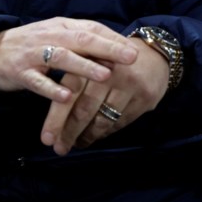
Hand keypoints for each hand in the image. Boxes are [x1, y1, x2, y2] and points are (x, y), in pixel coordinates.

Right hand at [0, 17, 137, 102]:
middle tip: (131, 58)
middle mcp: (50, 36)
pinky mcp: (20, 72)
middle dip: (108, 48)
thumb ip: (83, 40)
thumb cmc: (34, 45)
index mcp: (62, 26)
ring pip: (62, 58)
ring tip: (105, 75)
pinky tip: (67, 96)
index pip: (92, 28)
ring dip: (85, 66)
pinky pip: (37, 81)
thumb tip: (118, 46)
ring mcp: (34, 54)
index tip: (136, 49)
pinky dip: (52, 88)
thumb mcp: (58, 36)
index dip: (113, 38)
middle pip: (82, 39)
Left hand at [40, 36, 168, 154]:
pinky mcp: (145, 98)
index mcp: (92, 58)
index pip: (70, 92)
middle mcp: (111, 72)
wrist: (154, 53)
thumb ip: (73, 79)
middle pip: (85, 109)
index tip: (46, 138)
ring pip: (103, 120)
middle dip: (69, 132)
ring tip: (75, 144)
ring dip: (86, 136)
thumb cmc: (113, 59)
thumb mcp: (92, 59)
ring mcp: (130, 86)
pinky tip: (95, 135)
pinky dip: (105, 132)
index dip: (57, 117)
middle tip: (58, 148)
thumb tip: (53, 115)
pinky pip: (120, 123)